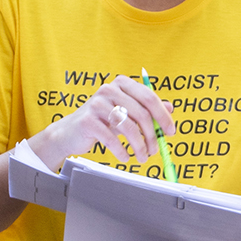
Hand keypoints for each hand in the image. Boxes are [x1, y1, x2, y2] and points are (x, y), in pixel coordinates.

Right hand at [29, 74, 176, 172]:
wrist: (70, 132)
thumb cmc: (102, 122)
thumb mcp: (126, 113)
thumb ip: (146, 109)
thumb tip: (171, 108)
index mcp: (122, 84)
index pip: (149, 97)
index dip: (163, 116)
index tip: (170, 132)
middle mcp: (109, 89)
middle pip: (141, 114)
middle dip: (152, 136)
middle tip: (155, 151)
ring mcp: (97, 103)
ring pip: (129, 128)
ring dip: (139, 147)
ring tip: (142, 157)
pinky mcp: (88, 120)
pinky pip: (112, 139)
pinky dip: (122, 151)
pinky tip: (125, 157)